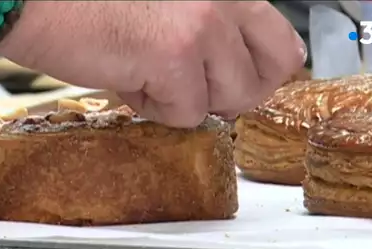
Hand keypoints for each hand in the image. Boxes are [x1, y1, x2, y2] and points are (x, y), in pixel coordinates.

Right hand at [0, 1, 305, 126]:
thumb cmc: (88, 2)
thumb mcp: (167, 6)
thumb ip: (208, 31)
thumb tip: (230, 77)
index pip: (283, 44)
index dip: (255, 74)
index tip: (227, 83)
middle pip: (267, 78)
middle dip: (228, 95)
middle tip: (187, 87)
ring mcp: (203, 24)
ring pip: (227, 101)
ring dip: (185, 101)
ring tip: (145, 75)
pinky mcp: (173, 56)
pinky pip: (186, 114)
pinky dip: (154, 110)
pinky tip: (126, 79)